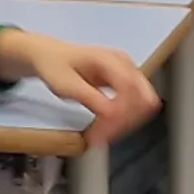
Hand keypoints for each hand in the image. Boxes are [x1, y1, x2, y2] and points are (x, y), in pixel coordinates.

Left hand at [0, 28, 160, 150]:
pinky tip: (108, 126)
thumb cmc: (56, 67)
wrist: (49, 56)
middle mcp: (125, 64)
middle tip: (103, 137)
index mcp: (110, 60)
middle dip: (126, 121)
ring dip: (126, 122)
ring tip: (102, 134)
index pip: (130, 89)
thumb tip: (113, 116)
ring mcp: (128, 71)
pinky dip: (124, 118)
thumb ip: (91, 99)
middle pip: (144, 97)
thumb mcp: (67, 85)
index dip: (122, 114)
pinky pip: (136, 103)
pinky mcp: (126, 81)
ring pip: (143, 103)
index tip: (105, 133)